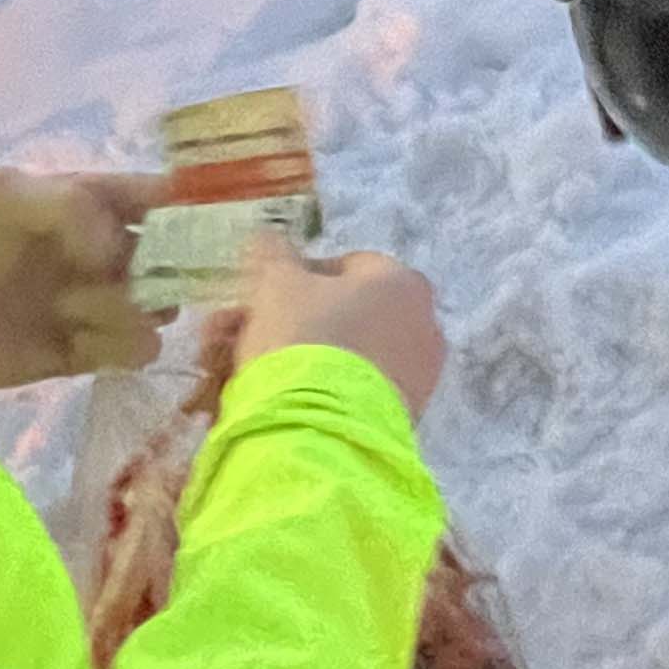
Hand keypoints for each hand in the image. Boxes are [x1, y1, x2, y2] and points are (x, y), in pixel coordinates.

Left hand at [0, 165, 170, 387]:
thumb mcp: (5, 196)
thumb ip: (73, 206)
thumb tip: (120, 250)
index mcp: (89, 202)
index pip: (162, 198)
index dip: (191, 210)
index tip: (207, 231)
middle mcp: (103, 253)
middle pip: (172, 260)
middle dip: (161, 271)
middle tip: (118, 279)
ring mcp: (96, 305)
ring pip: (158, 310)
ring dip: (127, 311)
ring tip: (73, 311)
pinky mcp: (84, 354)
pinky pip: (133, 352)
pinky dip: (113, 348)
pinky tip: (72, 344)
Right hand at [229, 235, 445, 420]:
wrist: (323, 431)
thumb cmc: (304, 339)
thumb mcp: (276, 284)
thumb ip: (273, 255)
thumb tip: (269, 237)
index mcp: (402, 280)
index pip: (346, 266)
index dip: (297, 279)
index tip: (262, 301)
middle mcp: (423, 324)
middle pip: (345, 314)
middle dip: (292, 323)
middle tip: (245, 339)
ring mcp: (419, 375)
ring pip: (347, 356)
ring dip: (301, 359)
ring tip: (250, 375)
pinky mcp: (404, 417)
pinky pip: (355, 394)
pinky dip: (321, 393)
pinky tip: (282, 402)